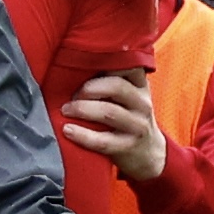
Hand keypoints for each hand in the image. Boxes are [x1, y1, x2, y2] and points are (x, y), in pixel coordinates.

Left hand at [57, 66, 167, 180]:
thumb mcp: (128, 95)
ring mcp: (137, 125)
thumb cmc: (127, 116)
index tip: (82, 62)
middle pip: (117, 87)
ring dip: (82, 109)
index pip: (128, 65)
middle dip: (89, 88)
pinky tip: (67, 130)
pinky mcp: (128, 146)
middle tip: (72, 95)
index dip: (106, 60)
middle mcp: (142, 103)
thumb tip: (76, 61)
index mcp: (140, 85)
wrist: (148, 153)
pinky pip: (103, 141)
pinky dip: (82, 135)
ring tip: (65, 110)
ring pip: (109, 112)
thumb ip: (111, 79)